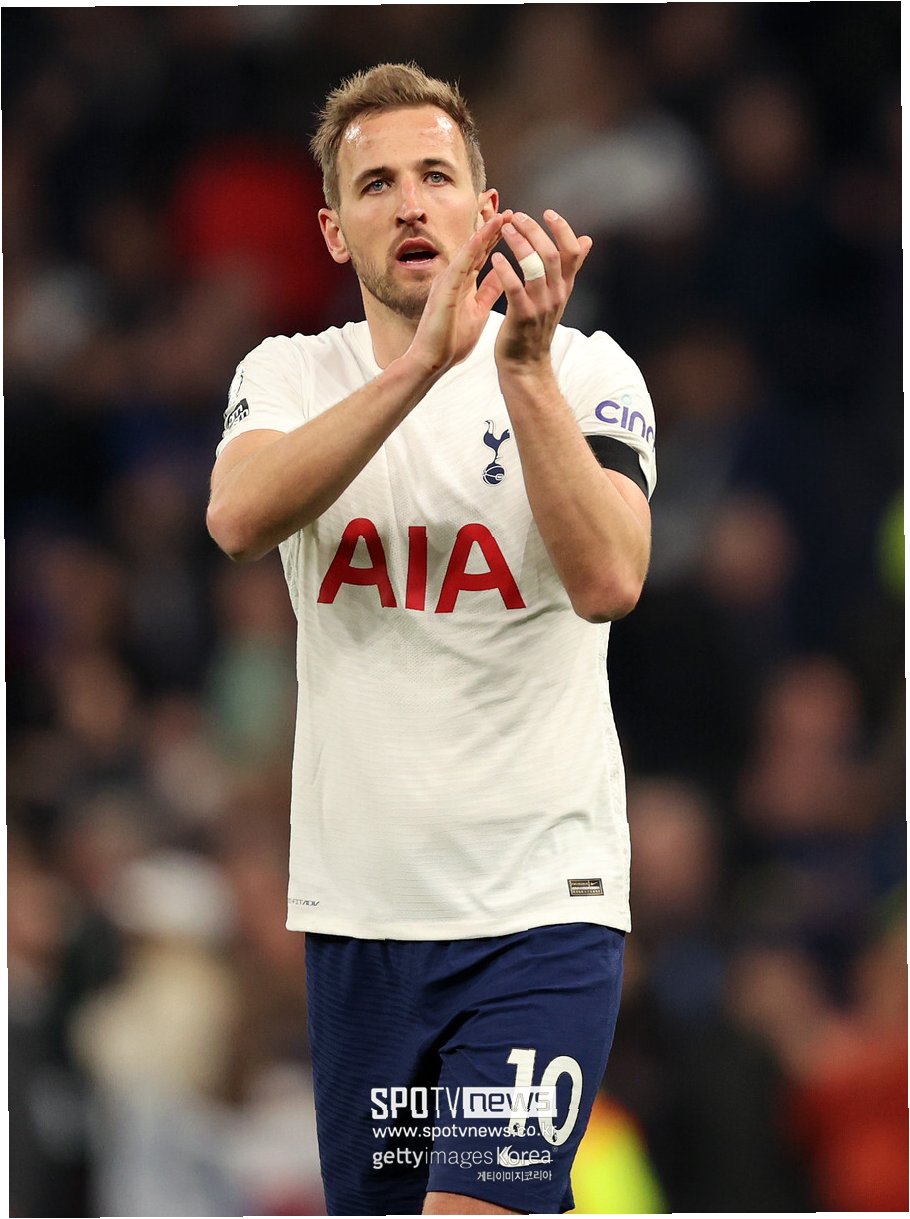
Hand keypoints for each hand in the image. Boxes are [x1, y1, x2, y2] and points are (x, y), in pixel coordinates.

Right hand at [406, 212, 509, 375]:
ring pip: (468, 252)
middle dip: (492, 229)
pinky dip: (472, 250)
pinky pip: (460, 265)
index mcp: (463, 284)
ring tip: (501, 216)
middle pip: (475, 248)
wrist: (433, 361)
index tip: (512, 224)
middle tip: (509, 211)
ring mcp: (447, 282)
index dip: (496, 239)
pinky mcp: (444, 291)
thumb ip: (487, 293)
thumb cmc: (450, 342)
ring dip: (485, 233)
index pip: (482, 256)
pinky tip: (484, 236)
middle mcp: (454, 278)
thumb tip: (501, 278)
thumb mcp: (478, 312)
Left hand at [491, 210, 592, 372]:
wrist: (525, 365)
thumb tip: (587, 240)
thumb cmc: (535, 327)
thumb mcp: (557, 295)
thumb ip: (569, 268)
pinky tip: (495, 258)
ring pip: (535, 266)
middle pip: (552, 253)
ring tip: (505, 230)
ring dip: (519, 244)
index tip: (547, 212)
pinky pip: (516, 288)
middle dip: (534, 230)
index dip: (562, 228)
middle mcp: (557, 294)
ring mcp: (541, 306)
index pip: (572, 251)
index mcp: (564, 286)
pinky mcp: (523, 317)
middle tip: (516, 217)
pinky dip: (506, 270)